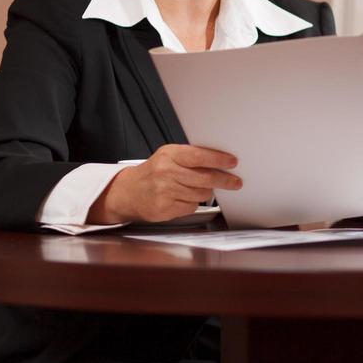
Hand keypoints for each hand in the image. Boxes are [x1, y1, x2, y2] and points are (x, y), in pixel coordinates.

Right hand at [89, 144, 239, 223]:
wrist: (128, 192)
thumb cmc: (153, 173)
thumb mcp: (168, 156)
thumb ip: (191, 157)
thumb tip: (220, 159)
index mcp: (169, 155)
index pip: (199, 156)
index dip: (219, 159)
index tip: (233, 162)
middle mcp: (166, 172)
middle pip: (205, 178)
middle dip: (225, 180)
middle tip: (235, 182)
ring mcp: (165, 191)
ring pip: (201, 194)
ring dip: (206, 193)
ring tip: (197, 189)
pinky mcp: (165, 208)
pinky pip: (191, 207)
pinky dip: (192, 204)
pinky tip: (183, 198)